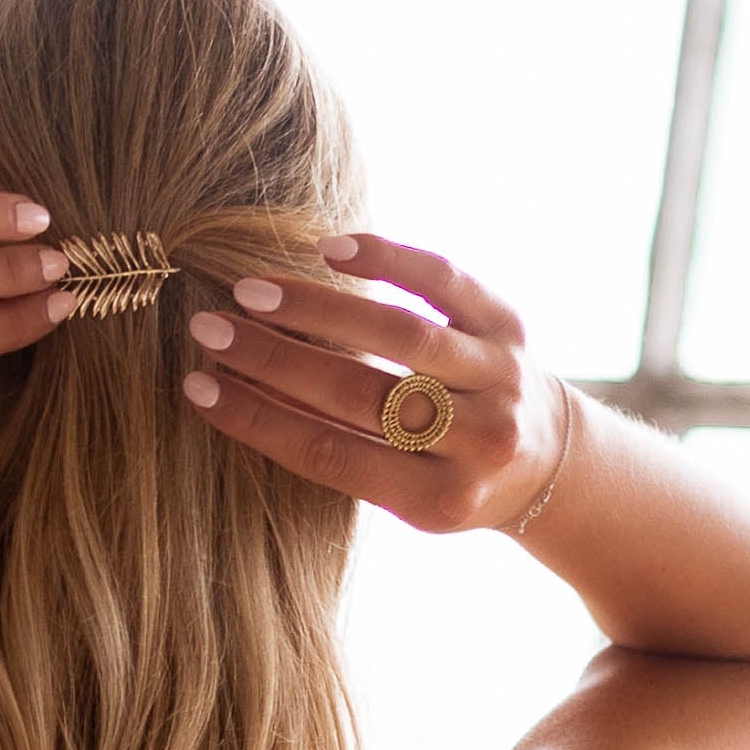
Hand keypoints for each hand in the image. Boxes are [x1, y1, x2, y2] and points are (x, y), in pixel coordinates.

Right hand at [180, 234, 572, 534]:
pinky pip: (447, 282)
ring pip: (400, 336)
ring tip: (251, 291)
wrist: (552, 462)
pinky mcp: (511, 326)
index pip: (331, 454)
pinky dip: (389, 260)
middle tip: (208, 329)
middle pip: (360, 395)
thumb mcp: (404, 495)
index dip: (258, 420)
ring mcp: (501, 379)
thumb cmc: (451, 480)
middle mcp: (478, 441)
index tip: (197, 387)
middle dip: (274, 360)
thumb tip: (240, 391)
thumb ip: (339, 448)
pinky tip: (331, 250)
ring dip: (318, 309)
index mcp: (439, 499)